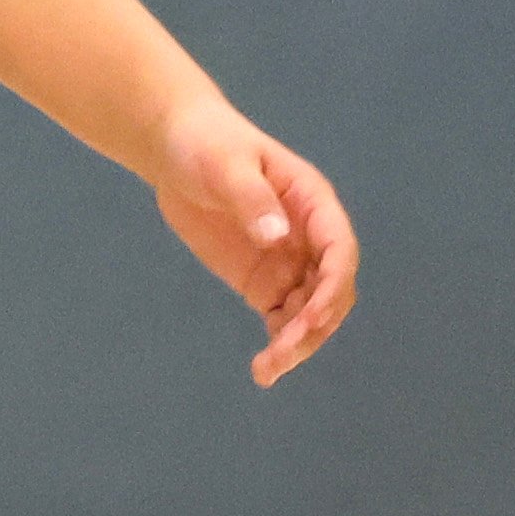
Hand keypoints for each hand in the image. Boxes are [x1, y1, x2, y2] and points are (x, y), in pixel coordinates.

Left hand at [150, 96, 357, 386]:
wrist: (176, 147)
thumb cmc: (207, 144)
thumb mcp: (227, 166)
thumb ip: (251, 200)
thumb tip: (276, 237)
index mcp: (312, 204)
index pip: (338, 250)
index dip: (333, 286)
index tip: (310, 318)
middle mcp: (309, 238)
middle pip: (330, 291)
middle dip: (315, 326)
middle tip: (281, 356)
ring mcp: (289, 262)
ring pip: (309, 313)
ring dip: (298, 344)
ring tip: (267, 371)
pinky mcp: (263, 281)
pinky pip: (283, 319)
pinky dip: (279, 344)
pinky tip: (264, 369)